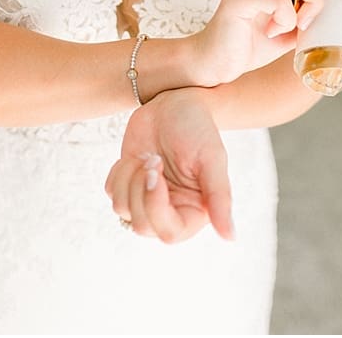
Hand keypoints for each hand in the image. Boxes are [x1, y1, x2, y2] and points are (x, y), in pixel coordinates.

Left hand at [104, 88, 231, 242]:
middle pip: (141, 226)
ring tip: (148, 156)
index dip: (155, 207)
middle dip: (140, 189)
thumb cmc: (198, 128)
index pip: (169, 234)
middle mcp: (171, 210)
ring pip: (121, 209)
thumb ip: (220, 199)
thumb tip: (230, 237)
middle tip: (153, 158)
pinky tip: (135, 157)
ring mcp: (146, 198)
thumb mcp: (212, 160)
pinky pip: (111, 192)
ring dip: (129, 178)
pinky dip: (118, 173)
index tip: (156, 171)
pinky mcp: (128, 183)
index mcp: (194, 211)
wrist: (174, 103)